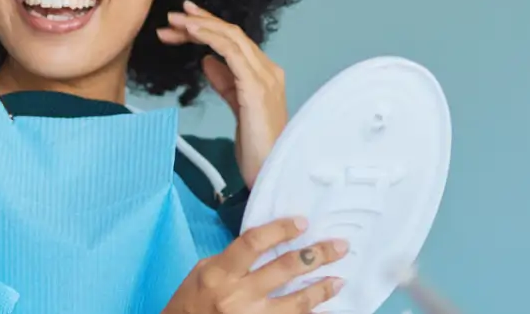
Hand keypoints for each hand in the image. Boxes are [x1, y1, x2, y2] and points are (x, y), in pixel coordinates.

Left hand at [157, 0, 288, 185]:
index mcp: (265, 74)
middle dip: (200, 21)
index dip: (209, 26)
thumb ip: (225, 82)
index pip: (235, 40)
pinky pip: (232, 52)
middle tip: (173, 15)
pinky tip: (192, 33)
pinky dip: (210, 38)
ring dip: (201, 25)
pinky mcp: (256, 87)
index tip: (183, 19)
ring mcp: (265, 77)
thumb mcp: (237, 107)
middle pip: (232, 33)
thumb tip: (206, 60)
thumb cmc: (256, 146)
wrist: (271, 170)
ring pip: (232, 37)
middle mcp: (268, 70)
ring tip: (175, 21)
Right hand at [163, 217, 345, 313]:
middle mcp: (237, 295)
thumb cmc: (190, 303)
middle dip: (316, 255)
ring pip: (298, 301)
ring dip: (322, 289)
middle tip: (339, 247)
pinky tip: (327, 309)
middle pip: (284, 268)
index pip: (253, 243)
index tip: (302, 223)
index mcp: (219, 273)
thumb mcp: (201, 273)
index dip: (281, 229)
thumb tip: (266, 246)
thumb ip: (232, 260)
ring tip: (339, 280)